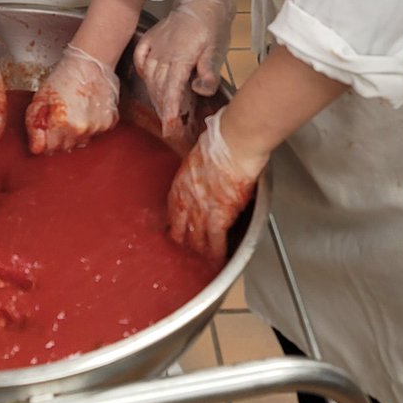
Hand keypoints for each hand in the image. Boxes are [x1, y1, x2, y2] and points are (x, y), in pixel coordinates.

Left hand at [25, 44, 119, 153]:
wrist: (91, 62)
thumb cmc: (64, 76)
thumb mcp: (41, 97)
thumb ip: (34, 124)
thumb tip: (36, 148)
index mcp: (61, 123)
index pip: (49, 150)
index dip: (45, 140)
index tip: (46, 129)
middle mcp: (81, 129)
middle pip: (66, 147)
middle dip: (60, 137)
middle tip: (60, 117)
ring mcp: (97, 127)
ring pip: (82, 142)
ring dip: (76, 132)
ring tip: (75, 111)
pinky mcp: (110, 123)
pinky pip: (96, 133)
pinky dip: (91, 126)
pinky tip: (88, 110)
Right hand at [134, 0, 232, 140]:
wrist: (203, 1)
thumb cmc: (212, 26)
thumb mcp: (217, 50)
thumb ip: (208, 72)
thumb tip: (199, 89)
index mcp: (180, 59)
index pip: (171, 90)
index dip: (169, 110)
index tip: (169, 127)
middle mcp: (164, 54)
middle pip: (159, 87)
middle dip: (162, 108)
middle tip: (168, 125)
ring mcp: (156, 46)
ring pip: (149, 75)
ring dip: (154, 93)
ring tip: (160, 107)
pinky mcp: (153, 38)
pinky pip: (140, 57)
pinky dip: (140, 69)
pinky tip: (145, 77)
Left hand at [168, 111, 261, 263]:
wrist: (233, 145)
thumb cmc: (219, 141)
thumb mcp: (198, 153)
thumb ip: (197, 167)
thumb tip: (202, 165)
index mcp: (180, 182)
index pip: (171, 208)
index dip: (170, 221)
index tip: (169, 228)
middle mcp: (186, 199)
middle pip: (179, 228)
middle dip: (180, 240)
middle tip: (182, 250)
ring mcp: (201, 211)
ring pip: (196, 239)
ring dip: (198, 250)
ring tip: (200, 260)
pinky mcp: (219, 218)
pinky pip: (216, 242)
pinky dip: (217, 253)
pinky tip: (217, 259)